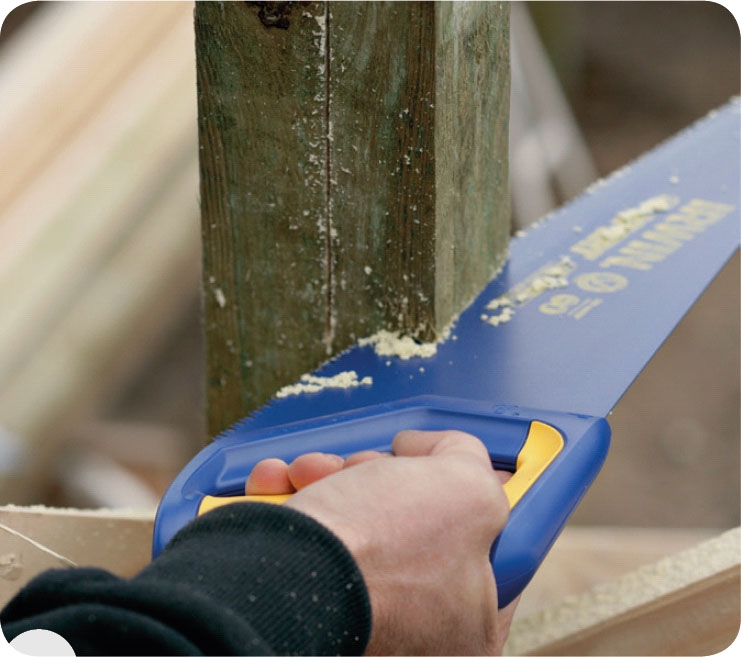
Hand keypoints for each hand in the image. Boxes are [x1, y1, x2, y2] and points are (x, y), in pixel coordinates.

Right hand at [245, 431, 518, 654]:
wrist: (278, 577)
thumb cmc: (383, 548)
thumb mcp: (468, 490)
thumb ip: (473, 462)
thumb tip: (434, 449)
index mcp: (469, 627)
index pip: (485, 552)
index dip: (464, 497)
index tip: (443, 471)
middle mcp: (416, 635)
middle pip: (411, 527)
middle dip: (381, 479)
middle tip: (368, 467)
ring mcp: (359, 619)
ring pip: (356, 524)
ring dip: (329, 480)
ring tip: (313, 471)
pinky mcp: (306, 600)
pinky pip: (311, 539)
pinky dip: (294, 502)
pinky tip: (282, 482)